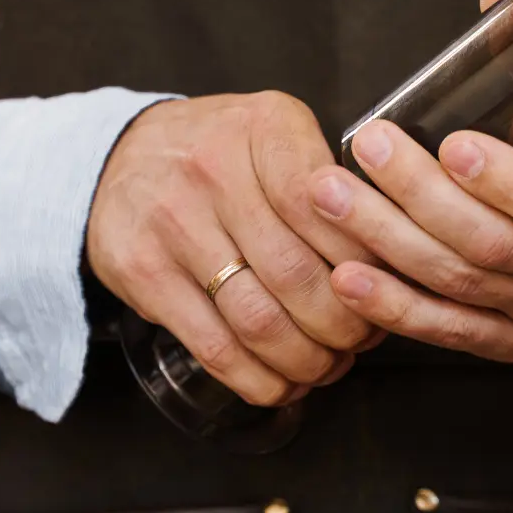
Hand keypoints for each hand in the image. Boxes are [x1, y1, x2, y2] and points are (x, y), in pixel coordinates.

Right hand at [87, 91, 379, 406]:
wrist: (121, 153)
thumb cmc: (225, 152)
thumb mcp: (280, 132)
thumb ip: (332, 182)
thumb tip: (391, 258)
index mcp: (266, 129)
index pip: (331, 211)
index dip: (367, 266)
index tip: (386, 291)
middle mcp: (214, 171)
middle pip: (298, 277)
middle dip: (344, 327)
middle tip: (361, 341)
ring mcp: (173, 224)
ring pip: (259, 321)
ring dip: (306, 361)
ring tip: (328, 365)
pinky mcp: (142, 273)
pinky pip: (214, 347)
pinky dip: (259, 380)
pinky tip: (283, 383)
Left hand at [308, 121, 512, 362]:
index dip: (508, 185)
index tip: (452, 143)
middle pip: (493, 246)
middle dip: (421, 199)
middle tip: (367, 149)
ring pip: (460, 285)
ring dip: (389, 243)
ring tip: (331, 198)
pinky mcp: (506, 344)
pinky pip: (446, 330)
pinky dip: (393, 306)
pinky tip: (344, 277)